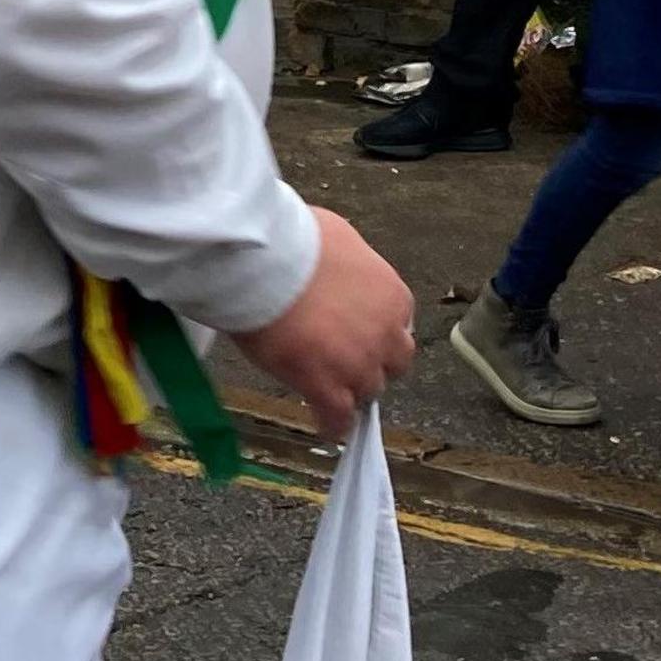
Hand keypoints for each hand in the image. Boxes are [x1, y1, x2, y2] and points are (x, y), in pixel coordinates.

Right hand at [224, 206, 416, 434]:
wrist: (262, 261)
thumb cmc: (292, 238)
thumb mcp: (336, 235)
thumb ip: (346, 261)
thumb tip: (332, 260)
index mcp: (392, 295)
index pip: (398, 325)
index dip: (375, 331)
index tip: (355, 332)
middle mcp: (385, 333)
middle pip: (392, 364)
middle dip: (373, 363)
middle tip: (343, 359)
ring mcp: (358, 364)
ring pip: (367, 391)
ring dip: (351, 390)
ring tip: (327, 389)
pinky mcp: (326, 386)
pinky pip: (338, 418)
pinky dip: (333, 424)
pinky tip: (325, 425)